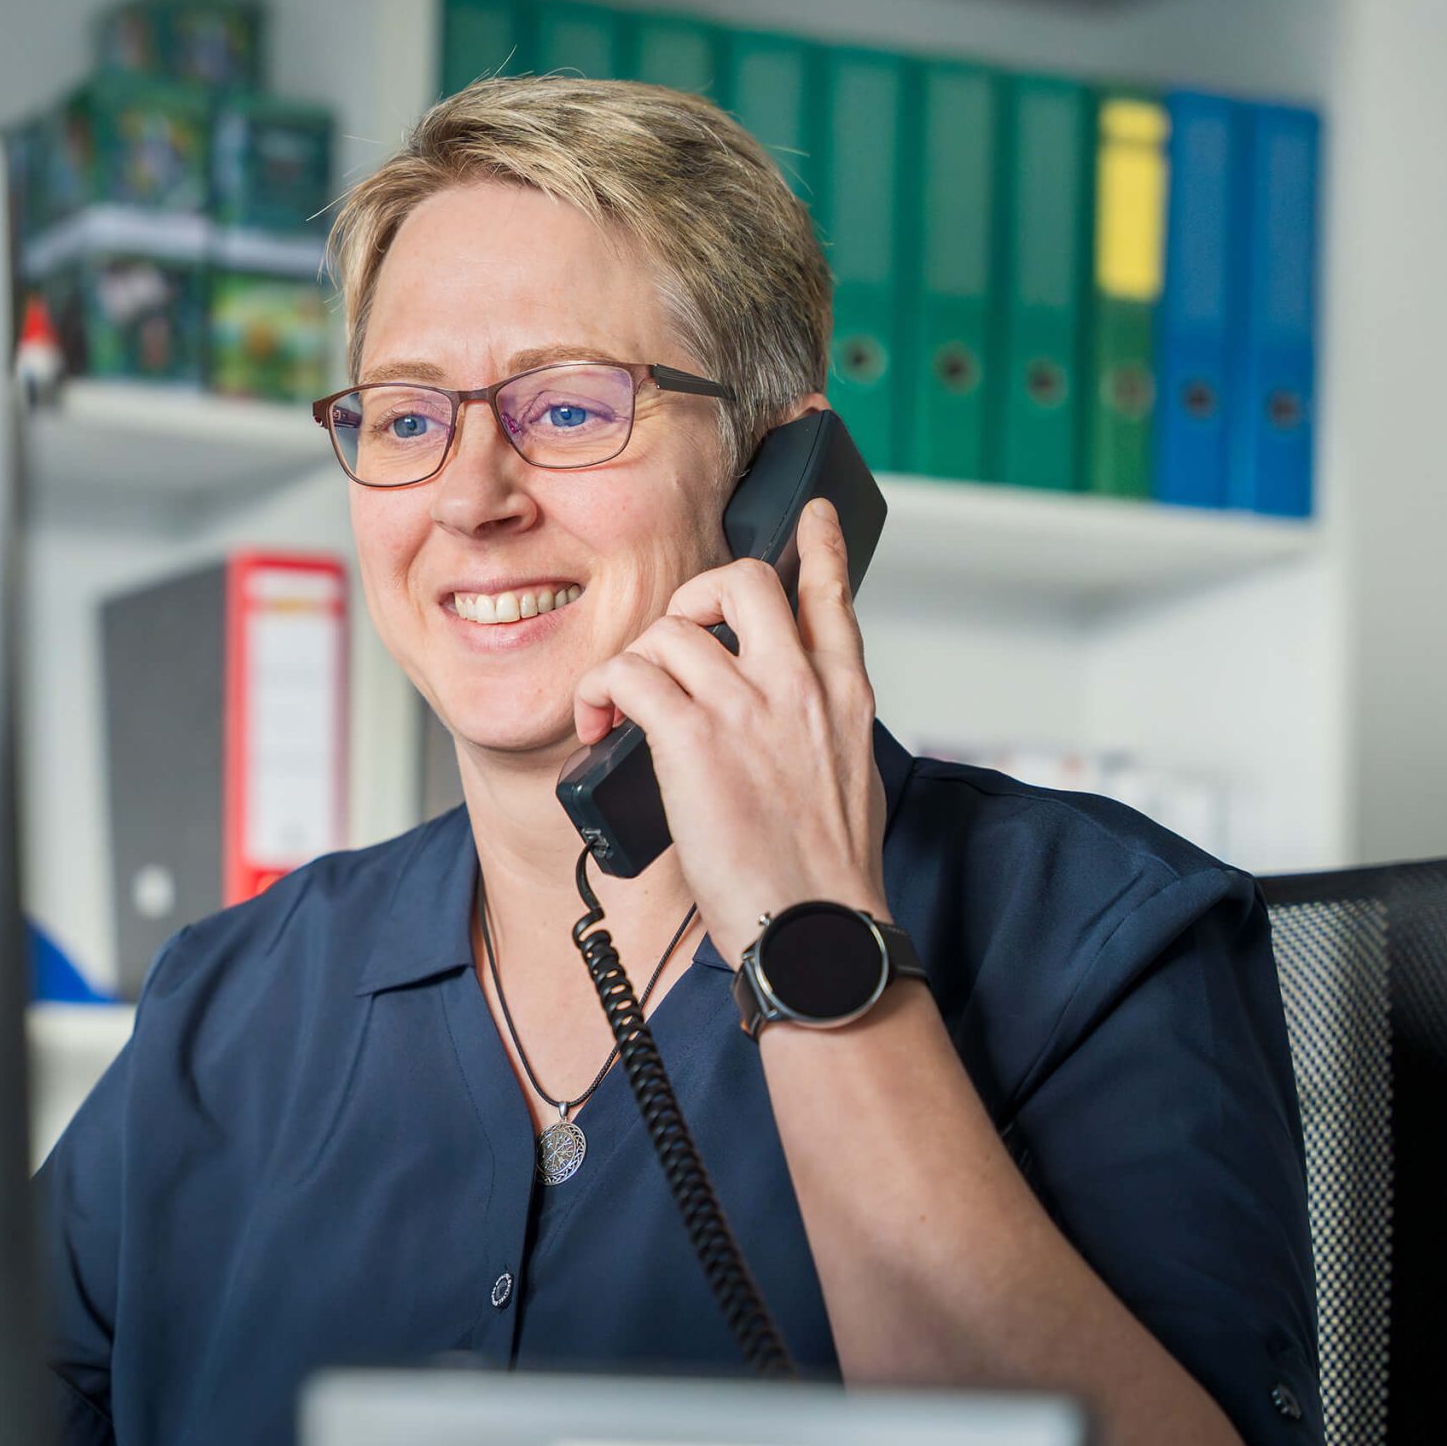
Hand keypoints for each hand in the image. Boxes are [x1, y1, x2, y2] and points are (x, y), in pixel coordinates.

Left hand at [570, 500, 889, 962]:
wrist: (814, 930)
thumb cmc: (823, 876)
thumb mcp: (849, 781)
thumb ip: (820, 732)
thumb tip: (787, 724)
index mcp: (844, 697)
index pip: (834, 597)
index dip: (819, 546)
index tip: (809, 515)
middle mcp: (799, 687)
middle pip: (744, 581)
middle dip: (693, 596)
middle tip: (671, 640)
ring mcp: (747, 708)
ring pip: (670, 628)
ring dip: (633, 664)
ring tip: (619, 710)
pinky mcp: (694, 738)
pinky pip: (629, 674)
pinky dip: (600, 693)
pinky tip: (598, 725)